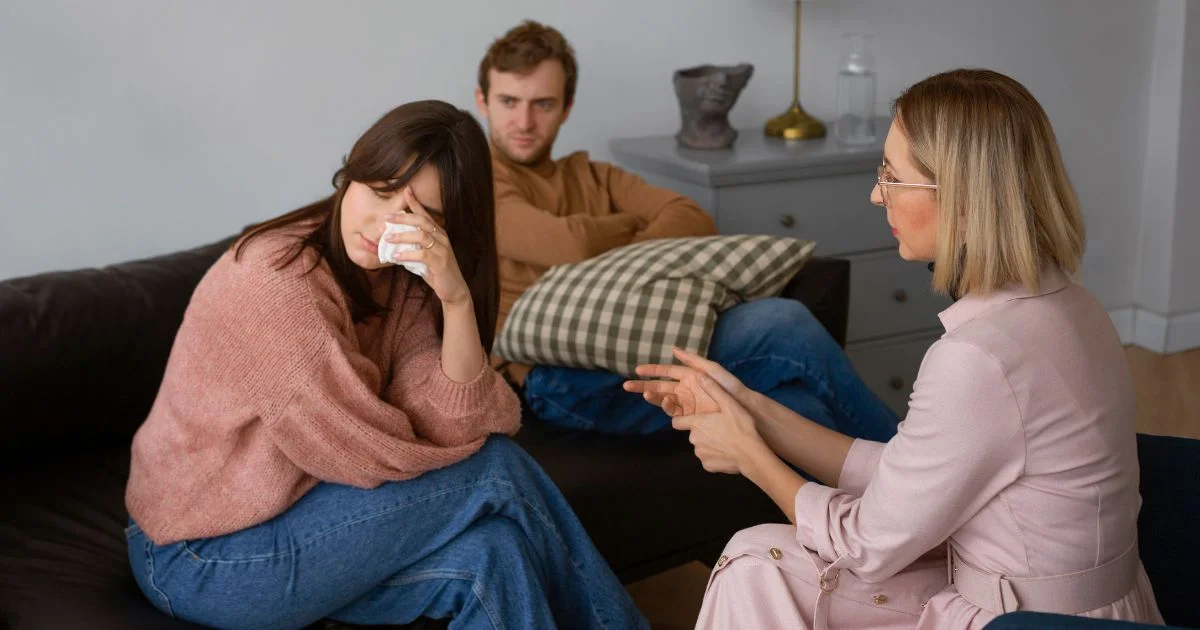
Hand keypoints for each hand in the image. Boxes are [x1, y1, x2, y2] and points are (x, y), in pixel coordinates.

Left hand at [386, 187, 469, 306]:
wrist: (454, 290)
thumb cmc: (438, 272)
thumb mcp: (425, 256)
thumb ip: (413, 247)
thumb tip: (394, 242)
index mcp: (439, 234)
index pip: (426, 215)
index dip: (416, 202)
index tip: (406, 190)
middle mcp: (442, 238)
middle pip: (422, 221)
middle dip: (403, 217)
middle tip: (386, 217)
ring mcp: (443, 250)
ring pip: (421, 236)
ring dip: (402, 236)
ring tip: (387, 239)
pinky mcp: (440, 263)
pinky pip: (422, 254)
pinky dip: (407, 254)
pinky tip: (396, 256)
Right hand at [622, 347, 746, 416]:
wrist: (741, 409)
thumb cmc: (728, 387)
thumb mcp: (711, 369)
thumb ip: (692, 360)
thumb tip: (674, 348)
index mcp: (689, 376)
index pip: (666, 371)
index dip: (652, 370)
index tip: (637, 370)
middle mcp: (685, 389)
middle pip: (659, 386)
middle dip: (643, 386)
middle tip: (626, 386)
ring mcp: (686, 403)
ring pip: (663, 400)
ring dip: (652, 397)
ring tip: (645, 394)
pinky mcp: (689, 416)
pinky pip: (673, 412)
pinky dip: (667, 408)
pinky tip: (666, 403)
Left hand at [673, 375, 767, 474]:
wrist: (751, 455)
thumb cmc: (741, 427)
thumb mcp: (729, 404)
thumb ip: (713, 389)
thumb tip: (699, 375)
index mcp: (696, 423)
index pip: (677, 422)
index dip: (684, 420)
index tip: (695, 419)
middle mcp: (694, 439)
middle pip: (693, 433)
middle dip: (703, 431)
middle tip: (721, 429)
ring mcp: (700, 454)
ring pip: (701, 446)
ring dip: (709, 443)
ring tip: (726, 440)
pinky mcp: (707, 466)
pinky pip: (708, 459)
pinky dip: (715, 456)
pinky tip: (727, 452)